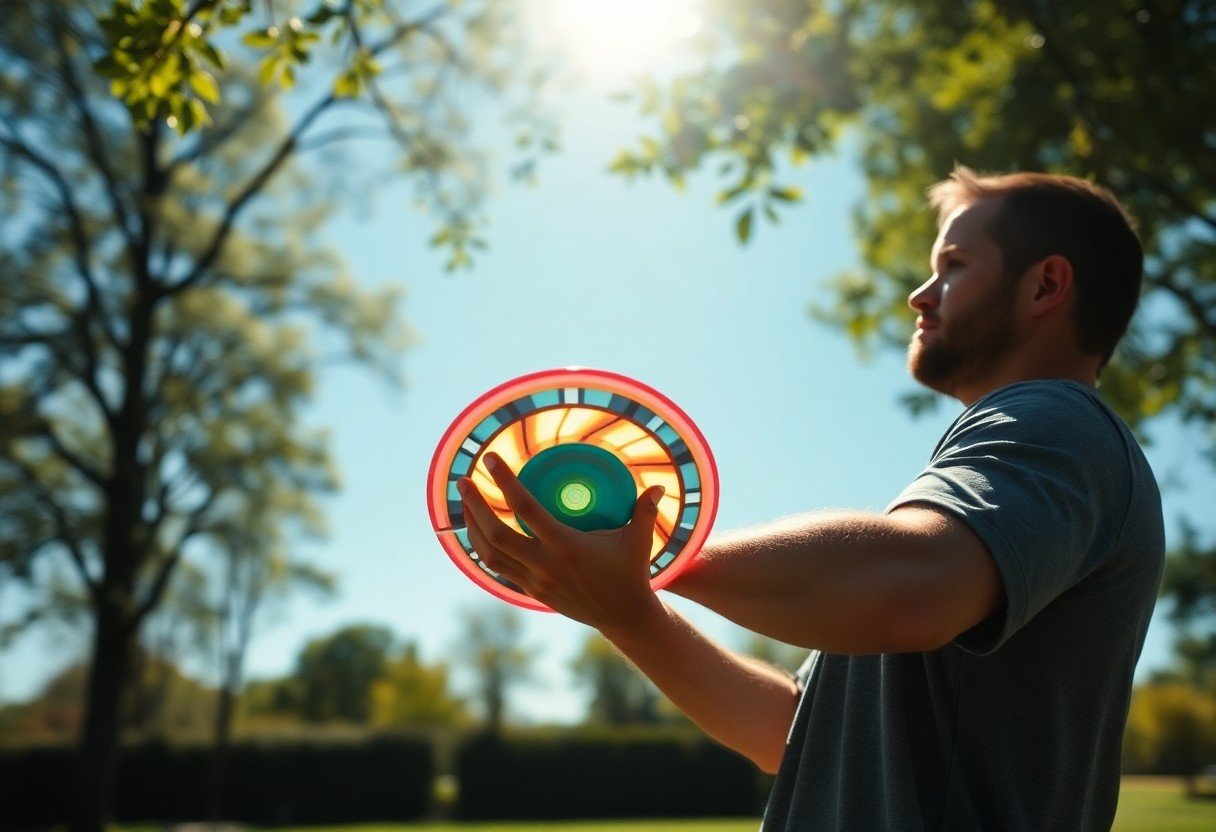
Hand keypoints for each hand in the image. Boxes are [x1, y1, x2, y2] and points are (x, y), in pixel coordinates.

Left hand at [458, 452, 666, 633]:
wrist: (622, 617)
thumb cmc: (631, 572)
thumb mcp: (639, 540)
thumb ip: (645, 510)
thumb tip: (660, 485)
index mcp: (567, 547)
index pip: (527, 511)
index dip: (506, 483)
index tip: (491, 459)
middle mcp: (545, 565)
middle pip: (496, 534)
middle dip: (475, 506)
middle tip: (464, 480)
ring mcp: (535, 580)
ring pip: (489, 554)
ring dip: (472, 527)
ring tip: (465, 501)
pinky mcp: (531, 590)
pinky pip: (497, 568)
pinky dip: (482, 548)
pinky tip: (477, 529)